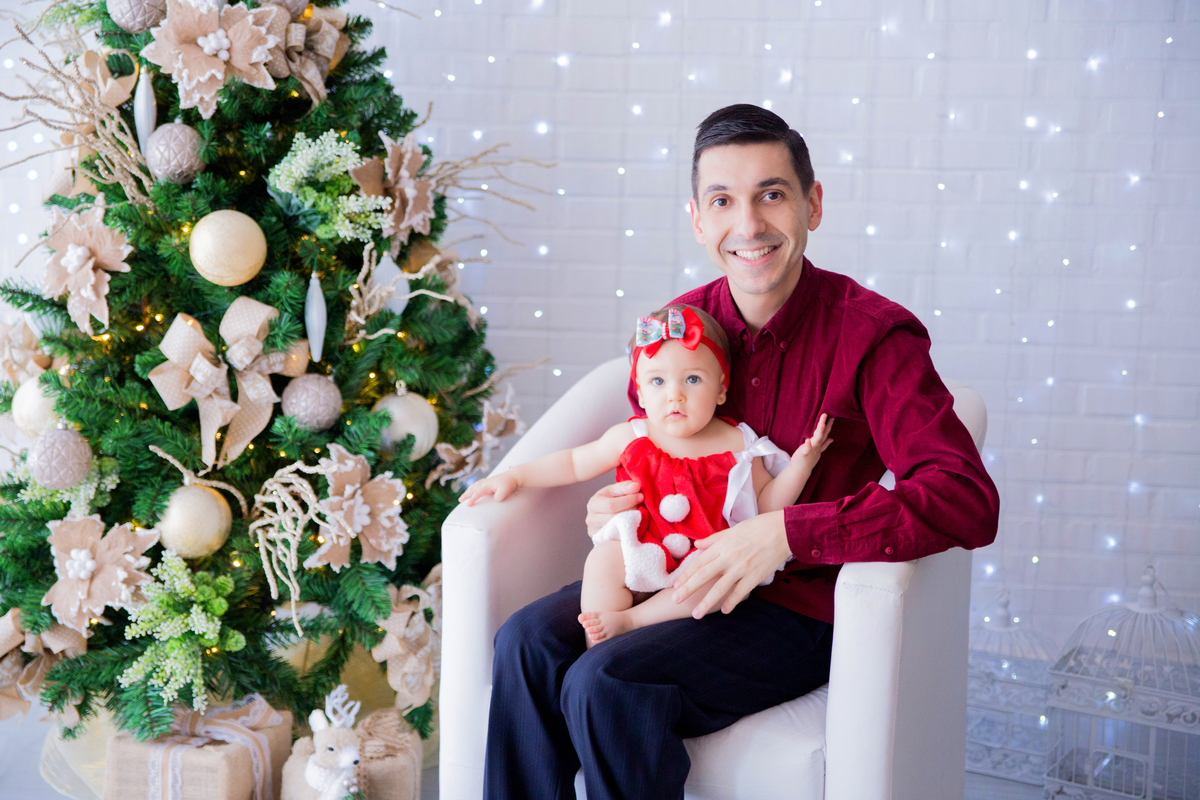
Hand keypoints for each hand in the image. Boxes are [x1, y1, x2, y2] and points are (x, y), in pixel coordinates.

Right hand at [458, 471, 518, 505]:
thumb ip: (498, 497)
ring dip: (468, 491)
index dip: (472, 499)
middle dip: (466, 495)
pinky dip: (474, 486)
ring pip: (475, 486)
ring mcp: (487, 481)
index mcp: (487, 485)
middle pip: (473, 489)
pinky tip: (473, 488)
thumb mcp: (505, 492)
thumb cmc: (509, 484)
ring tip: (464, 496)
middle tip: (460, 500)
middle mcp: (485, 483)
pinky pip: (478, 484)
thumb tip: (495, 500)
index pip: (477, 493)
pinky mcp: (489, 481)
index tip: (467, 505)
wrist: (514, 476)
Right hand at [585, 481, 642, 537]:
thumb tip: (636, 486)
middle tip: (640, 506)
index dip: (628, 501)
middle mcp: (591, 519)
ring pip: (616, 529)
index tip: (641, 496)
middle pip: (614, 518)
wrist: (606, 516)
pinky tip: (633, 526)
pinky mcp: (601, 542)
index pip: (611, 505)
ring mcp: (595, 532)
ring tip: (637, 515)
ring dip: (631, 521)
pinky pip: (617, 539)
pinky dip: (627, 532)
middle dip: (631, 511)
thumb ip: (625, 487)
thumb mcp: (616, 491)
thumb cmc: (612, 501)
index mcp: (593, 504)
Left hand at [671, 510, 791, 616]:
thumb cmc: (757, 527)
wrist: (783, 531)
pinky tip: (724, 611)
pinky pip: (740, 592)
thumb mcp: (732, 530)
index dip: (686, 574)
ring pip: (720, 588)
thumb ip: (713, 539)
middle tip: (675, 600)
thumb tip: (696, 544)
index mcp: (722, 546)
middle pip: (704, 575)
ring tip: (696, 614)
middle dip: (688, 589)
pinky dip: (732, 602)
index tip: (675, 585)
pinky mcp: (755, 576)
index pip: (699, 562)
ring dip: (706, 602)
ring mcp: (741, 568)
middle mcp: (729, 558)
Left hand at [791, 413, 833, 470]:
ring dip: (819, 432)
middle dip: (824, 424)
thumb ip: (825, 444)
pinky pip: (807, 449)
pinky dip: (808, 445)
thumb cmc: (809, 458)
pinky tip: (808, 440)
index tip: (832, 416)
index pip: (825, 433)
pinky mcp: (805, 454)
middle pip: (822, 434)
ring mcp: (812, 449)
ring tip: (821, 424)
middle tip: (826, 414)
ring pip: (817, 440)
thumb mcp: (818, 450)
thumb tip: (832, 438)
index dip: (829, 425)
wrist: (802, 469)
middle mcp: (817, 445)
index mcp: (819, 443)